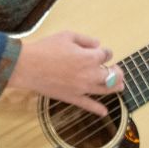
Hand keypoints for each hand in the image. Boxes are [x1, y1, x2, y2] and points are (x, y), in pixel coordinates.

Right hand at [8, 30, 122, 116]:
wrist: (27, 66)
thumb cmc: (46, 48)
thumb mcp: (68, 35)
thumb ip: (86, 39)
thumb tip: (97, 44)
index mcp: (90, 57)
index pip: (106, 54)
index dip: (105, 52)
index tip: (101, 51)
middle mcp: (90, 74)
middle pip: (112, 74)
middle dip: (116, 71)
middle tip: (116, 69)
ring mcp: (82, 88)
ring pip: (105, 90)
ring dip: (116, 87)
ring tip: (121, 86)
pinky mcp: (72, 97)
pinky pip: (88, 105)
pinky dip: (97, 109)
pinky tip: (104, 112)